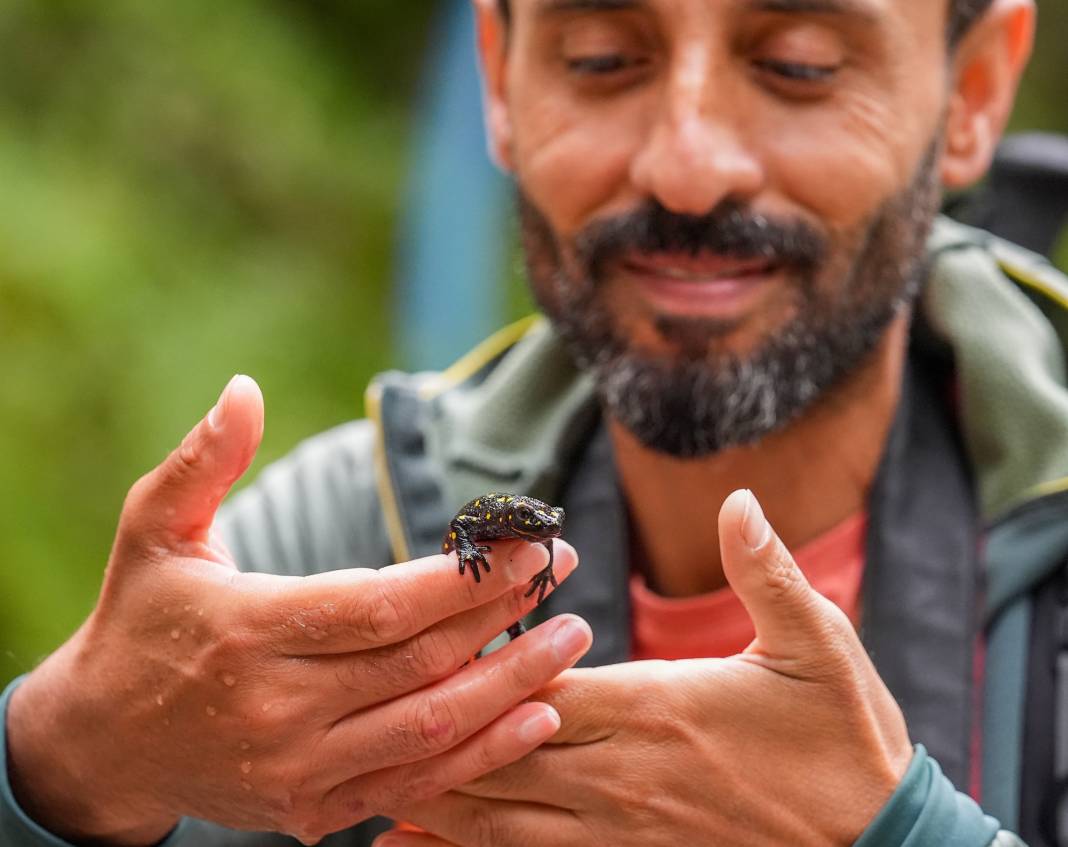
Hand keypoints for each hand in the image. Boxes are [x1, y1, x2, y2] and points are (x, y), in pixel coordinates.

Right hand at [6, 375, 591, 845]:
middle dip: (506, 612)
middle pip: (421, 661)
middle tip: (564, 567)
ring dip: (513, 682)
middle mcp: (279, 707)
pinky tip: (539, 715)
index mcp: (249, 629)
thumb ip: (203, 462)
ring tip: (573, 636)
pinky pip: (416, 786)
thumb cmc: (141, 620)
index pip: (383, 605)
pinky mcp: (313, 809)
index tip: (531, 541)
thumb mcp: (152, 530)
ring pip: (431, 728)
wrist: (102, 743)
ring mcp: (299, 768)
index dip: (467, 577)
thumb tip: (244, 388)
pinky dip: (485, 754)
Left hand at [378, 489, 912, 846]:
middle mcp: (622, 771)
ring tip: (367, 777)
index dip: (478, 662)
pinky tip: (418, 846)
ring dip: (435, 791)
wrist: (879, 845)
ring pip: (502, 814)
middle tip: (362, 708)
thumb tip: (739, 499)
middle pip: (500, 744)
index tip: (425, 643)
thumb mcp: (820, 642)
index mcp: (654, 705)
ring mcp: (621, 828)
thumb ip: (769, 571)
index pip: (539, 678)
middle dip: (435, 726)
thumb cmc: (845, 740)